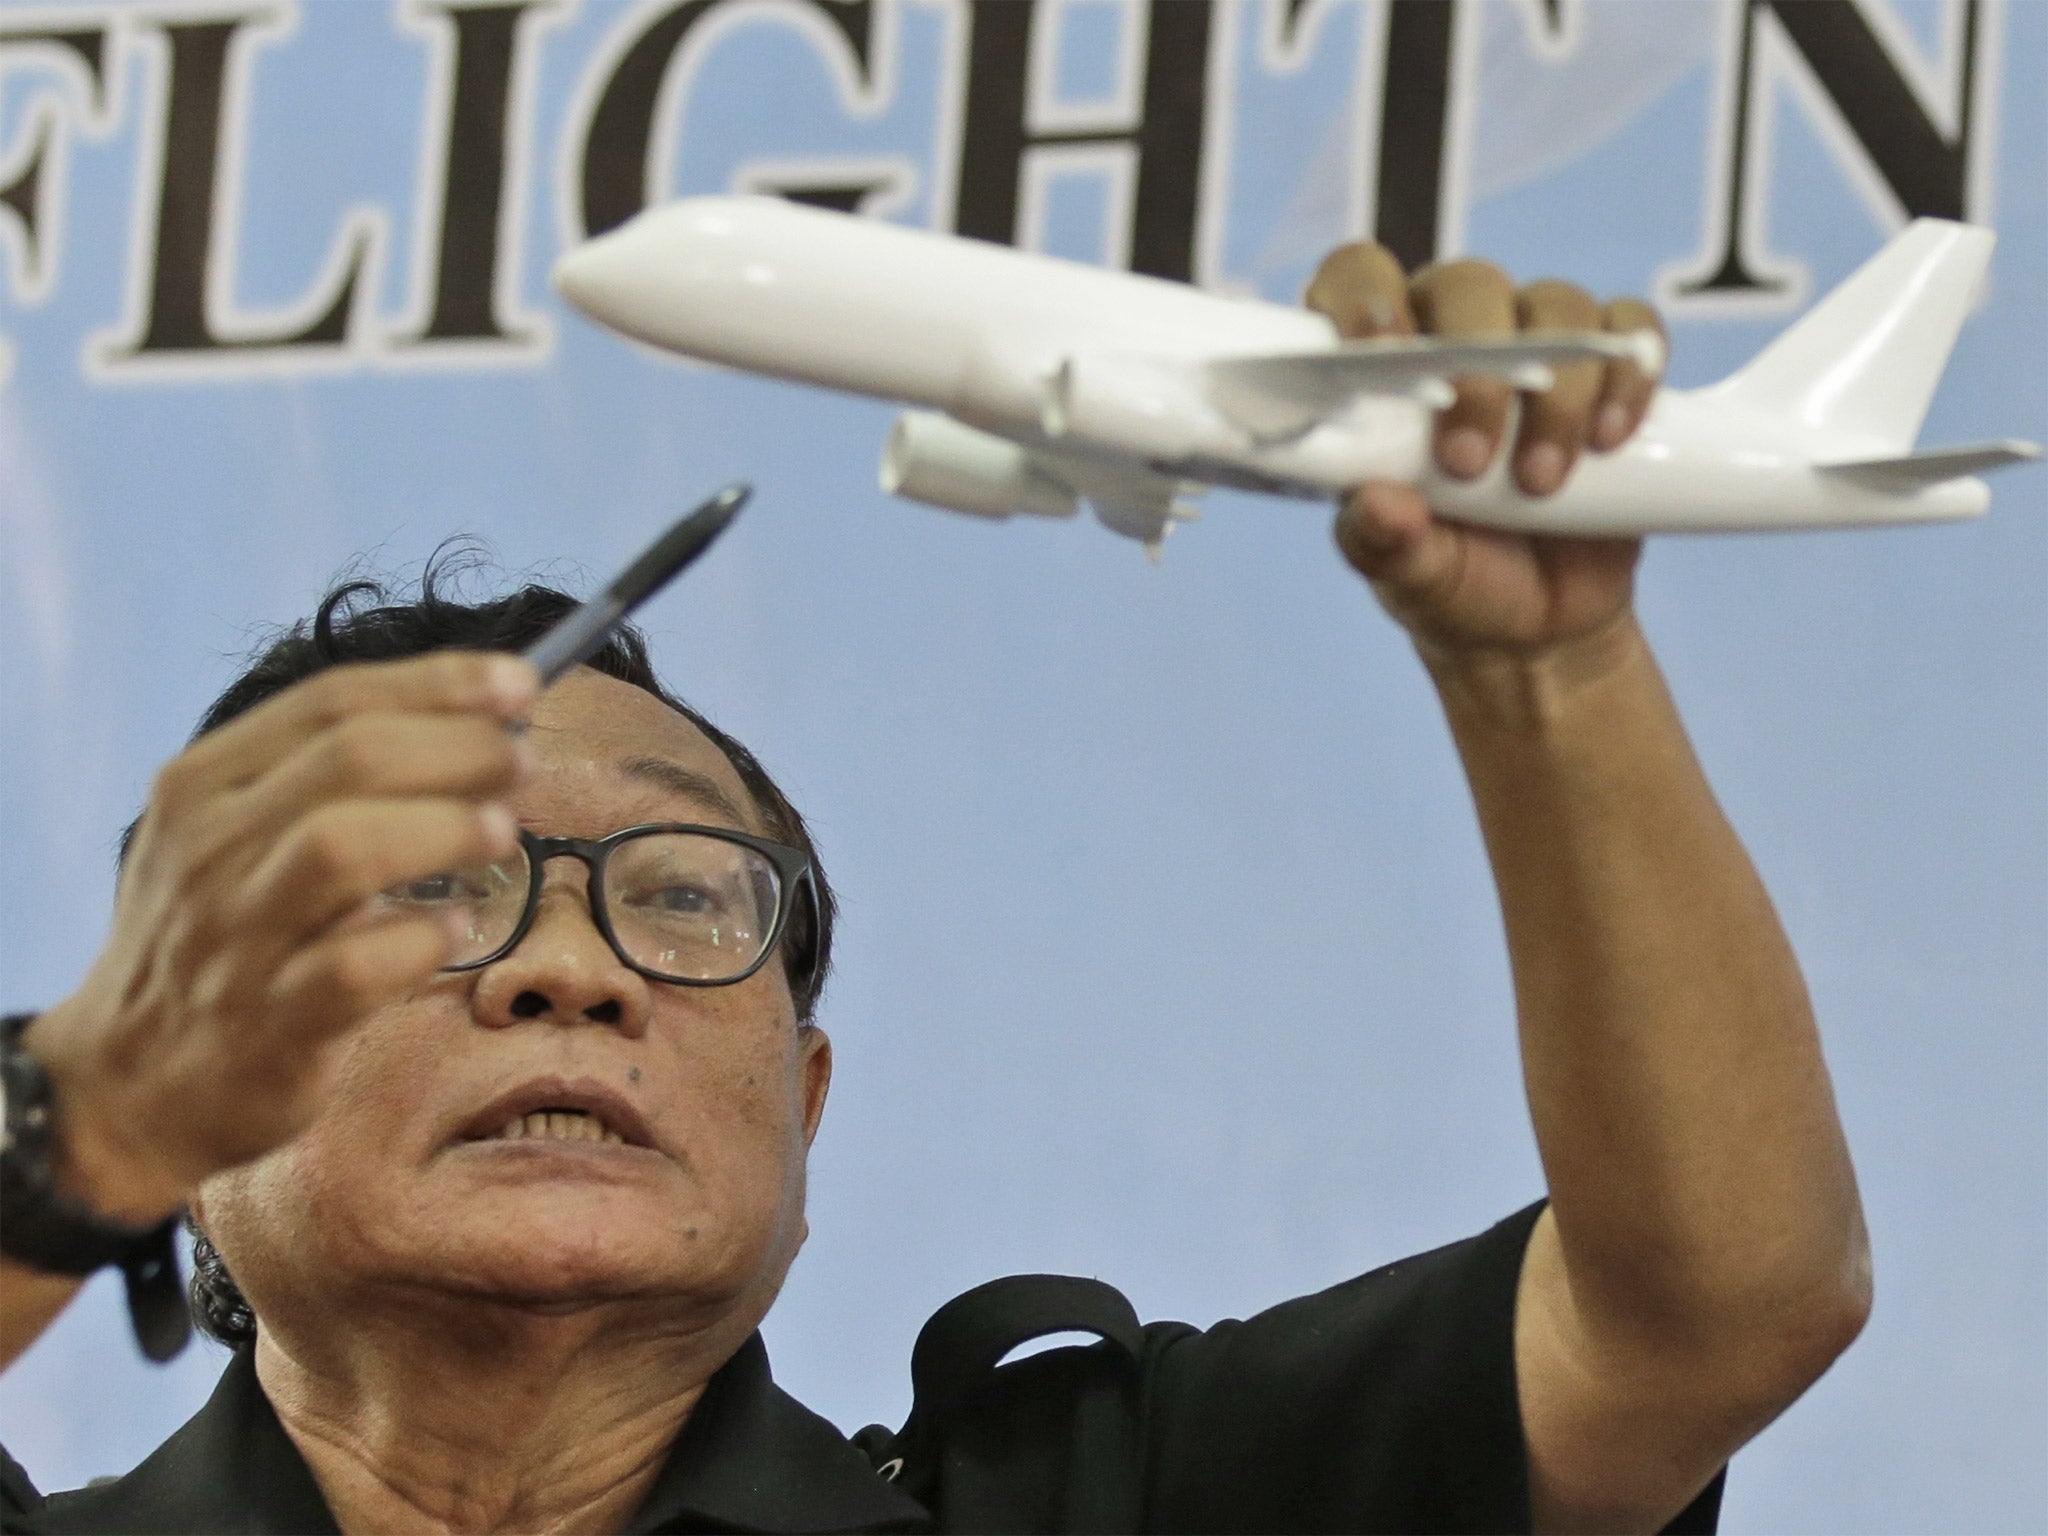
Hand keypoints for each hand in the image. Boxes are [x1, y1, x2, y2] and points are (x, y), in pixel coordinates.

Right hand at [21, 653, 537, 1222]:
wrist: (130, 1082)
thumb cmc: (221, 935)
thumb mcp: (234, 834)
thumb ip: (328, 774)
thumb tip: (483, 717)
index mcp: (202, 784)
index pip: (332, 702)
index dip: (438, 685)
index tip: (519, 684)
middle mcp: (210, 849)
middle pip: (351, 760)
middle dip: (458, 749)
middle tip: (522, 764)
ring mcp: (236, 938)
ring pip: (344, 848)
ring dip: (444, 828)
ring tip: (500, 832)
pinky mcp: (271, 1023)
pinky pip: (355, 967)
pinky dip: (421, 938)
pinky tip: (456, 930)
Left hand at [1304, 245, 1663, 660]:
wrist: (1539, 623)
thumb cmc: (1452, 581)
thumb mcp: (1410, 577)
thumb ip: (1382, 545)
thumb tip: (1378, 503)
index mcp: (1381, 370)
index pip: (1358, 282)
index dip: (1363, 297)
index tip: (1381, 348)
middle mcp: (1454, 339)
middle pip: (1467, 286)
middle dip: (1474, 370)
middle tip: (1468, 462)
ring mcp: (1537, 346)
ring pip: (1555, 306)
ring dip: (1555, 393)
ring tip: (1541, 483)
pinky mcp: (1609, 369)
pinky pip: (1631, 333)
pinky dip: (1628, 375)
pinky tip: (1610, 437)